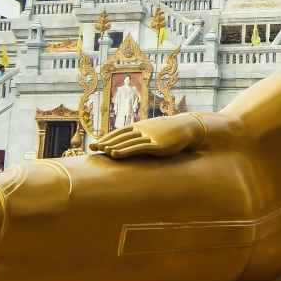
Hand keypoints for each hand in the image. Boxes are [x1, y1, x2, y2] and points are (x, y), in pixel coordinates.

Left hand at [90, 114, 204, 159]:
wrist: (187, 127)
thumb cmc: (170, 130)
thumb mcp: (154, 130)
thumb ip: (143, 134)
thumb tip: (133, 142)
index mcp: (141, 125)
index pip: (120, 132)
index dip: (107, 137)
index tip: (95, 144)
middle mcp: (142, 129)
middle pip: (121, 136)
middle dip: (106, 142)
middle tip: (92, 148)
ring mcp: (149, 136)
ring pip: (127, 142)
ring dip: (113, 146)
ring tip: (101, 151)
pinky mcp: (156, 145)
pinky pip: (137, 148)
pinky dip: (124, 151)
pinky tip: (115, 155)